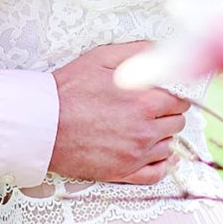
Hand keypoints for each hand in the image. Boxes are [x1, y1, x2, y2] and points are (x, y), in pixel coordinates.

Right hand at [49, 42, 189, 185]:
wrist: (42, 124)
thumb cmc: (68, 90)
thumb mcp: (101, 57)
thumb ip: (136, 52)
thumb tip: (161, 50)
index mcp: (143, 101)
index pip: (180, 99)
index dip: (173, 93)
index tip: (165, 92)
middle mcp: (144, 130)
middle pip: (177, 122)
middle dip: (168, 113)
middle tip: (152, 107)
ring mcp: (135, 154)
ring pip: (169, 145)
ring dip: (163, 135)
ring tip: (146, 126)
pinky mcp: (123, 173)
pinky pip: (157, 173)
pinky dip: (163, 164)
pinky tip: (159, 154)